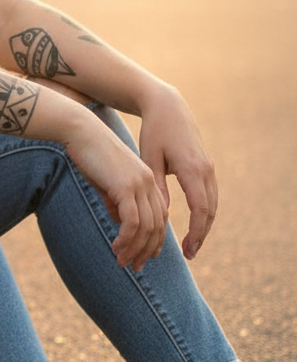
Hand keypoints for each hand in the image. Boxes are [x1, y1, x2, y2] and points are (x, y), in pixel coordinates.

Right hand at [61, 107, 169, 270]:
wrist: (80, 132)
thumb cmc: (89, 154)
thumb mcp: (106, 181)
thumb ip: (116, 201)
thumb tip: (121, 222)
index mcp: (148, 180)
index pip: (158, 218)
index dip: (154, 240)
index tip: (144, 257)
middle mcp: (149, 183)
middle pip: (157, 227)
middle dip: (146, 251)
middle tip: (134, 267)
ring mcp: (140, 185)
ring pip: (146, 228)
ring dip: (135, 249)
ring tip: (122, 262)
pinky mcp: (126, 187)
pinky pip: (132, 222)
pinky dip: (126, 239)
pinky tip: (115, 247)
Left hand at [137, 83, 216, 259]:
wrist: (168, 107)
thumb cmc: (153, 132)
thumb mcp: (149, 158)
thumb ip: (156, 186)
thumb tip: (162, 215)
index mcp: (191, 169)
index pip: (200, 209)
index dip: (195, 232)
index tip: (187, 250)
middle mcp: (205, 170)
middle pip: (210, 211)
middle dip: (201, 234)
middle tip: (189, 254)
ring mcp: (209, 168)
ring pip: (213, 204)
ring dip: (204, 225)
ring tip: (191, 245)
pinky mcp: (207, 166)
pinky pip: (210, 195)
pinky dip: (205, 212)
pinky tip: (193, 224)